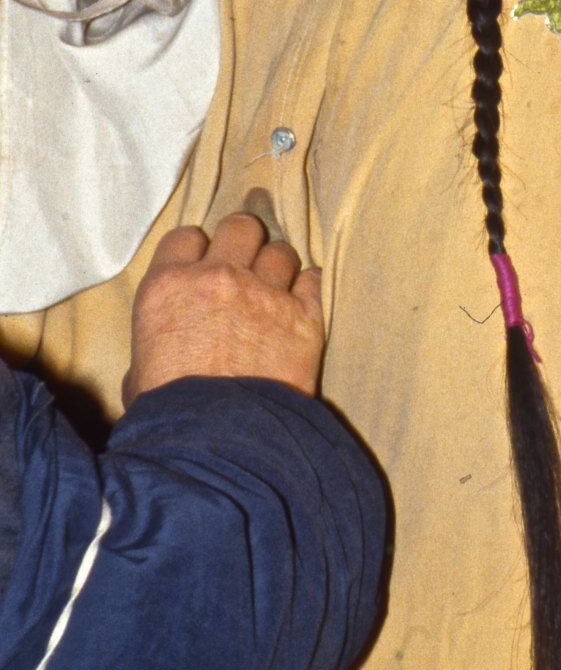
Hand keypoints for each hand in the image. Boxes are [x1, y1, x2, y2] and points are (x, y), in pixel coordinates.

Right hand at [124, 214, 324, 404]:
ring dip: (277, 267)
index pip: (185, 237)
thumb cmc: (170, 415)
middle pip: (239, 227)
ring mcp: (264, 292)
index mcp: (169, 286)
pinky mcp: (304, 315)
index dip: (195, 251)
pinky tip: (301, 301)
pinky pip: (312, 278)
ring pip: (280, 251)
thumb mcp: (140, 374)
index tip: (201, 267)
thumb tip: (159, 357)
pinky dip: (307, 287)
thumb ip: (154, 345)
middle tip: (243, 265)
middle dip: (242, 242)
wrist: (218, 442)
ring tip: (274, 289)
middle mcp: (218, 277)